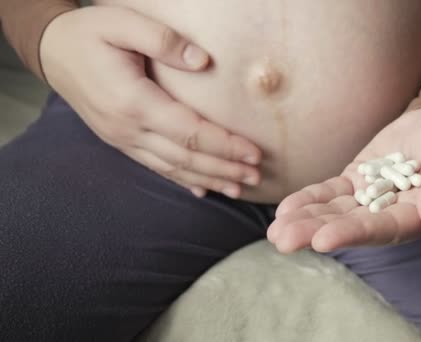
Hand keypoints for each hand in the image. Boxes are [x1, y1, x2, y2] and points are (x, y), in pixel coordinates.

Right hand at [40, 6, 261, 197]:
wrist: (51, 51)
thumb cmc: (90, 34)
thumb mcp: (123, 22)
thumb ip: (164, 41)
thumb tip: (203, 62)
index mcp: (133, 101)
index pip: (189, 132)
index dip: (224, 145)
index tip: (254, 153)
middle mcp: (128, 128)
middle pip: (185, 157)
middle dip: (224, 168)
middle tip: (256, 176)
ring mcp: (122, 139)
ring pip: (172, 167)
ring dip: (208, 178)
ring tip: (238, 187)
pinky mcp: (120, 140)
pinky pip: (155, 166)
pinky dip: (181, 179)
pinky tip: (201, 188)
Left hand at [267, 104, 420, 252]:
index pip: (387, 228)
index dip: (356, 234)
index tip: (323, 239)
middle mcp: (394, 212)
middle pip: (353, 226)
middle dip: (317, 232)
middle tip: (282, 240)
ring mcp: (372, 197)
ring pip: (336, 212)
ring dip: (306, 221)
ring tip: (275, 230)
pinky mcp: (357, 180)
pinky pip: (331, 192)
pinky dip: (309, 200)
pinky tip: (285, 210)